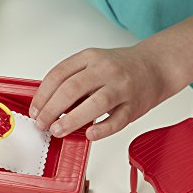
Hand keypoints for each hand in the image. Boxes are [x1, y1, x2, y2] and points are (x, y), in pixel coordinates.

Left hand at [29, 44, 179, 140]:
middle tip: (42, 123)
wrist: (157, 66)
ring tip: (57, 130)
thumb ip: (73, 80)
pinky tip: (89, 134)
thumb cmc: (121, 68)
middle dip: (51, 109)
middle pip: (72, 89)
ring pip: (94, 103)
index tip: (35, 110)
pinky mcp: (135, 105)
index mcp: (90, 57)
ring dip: (72, 120)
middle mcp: (105, 70)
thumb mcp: (93, 64)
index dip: (42, 94)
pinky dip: (102, 129)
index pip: (59, 74)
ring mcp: (122, 87)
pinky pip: (117, 120)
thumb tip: (48, 106)